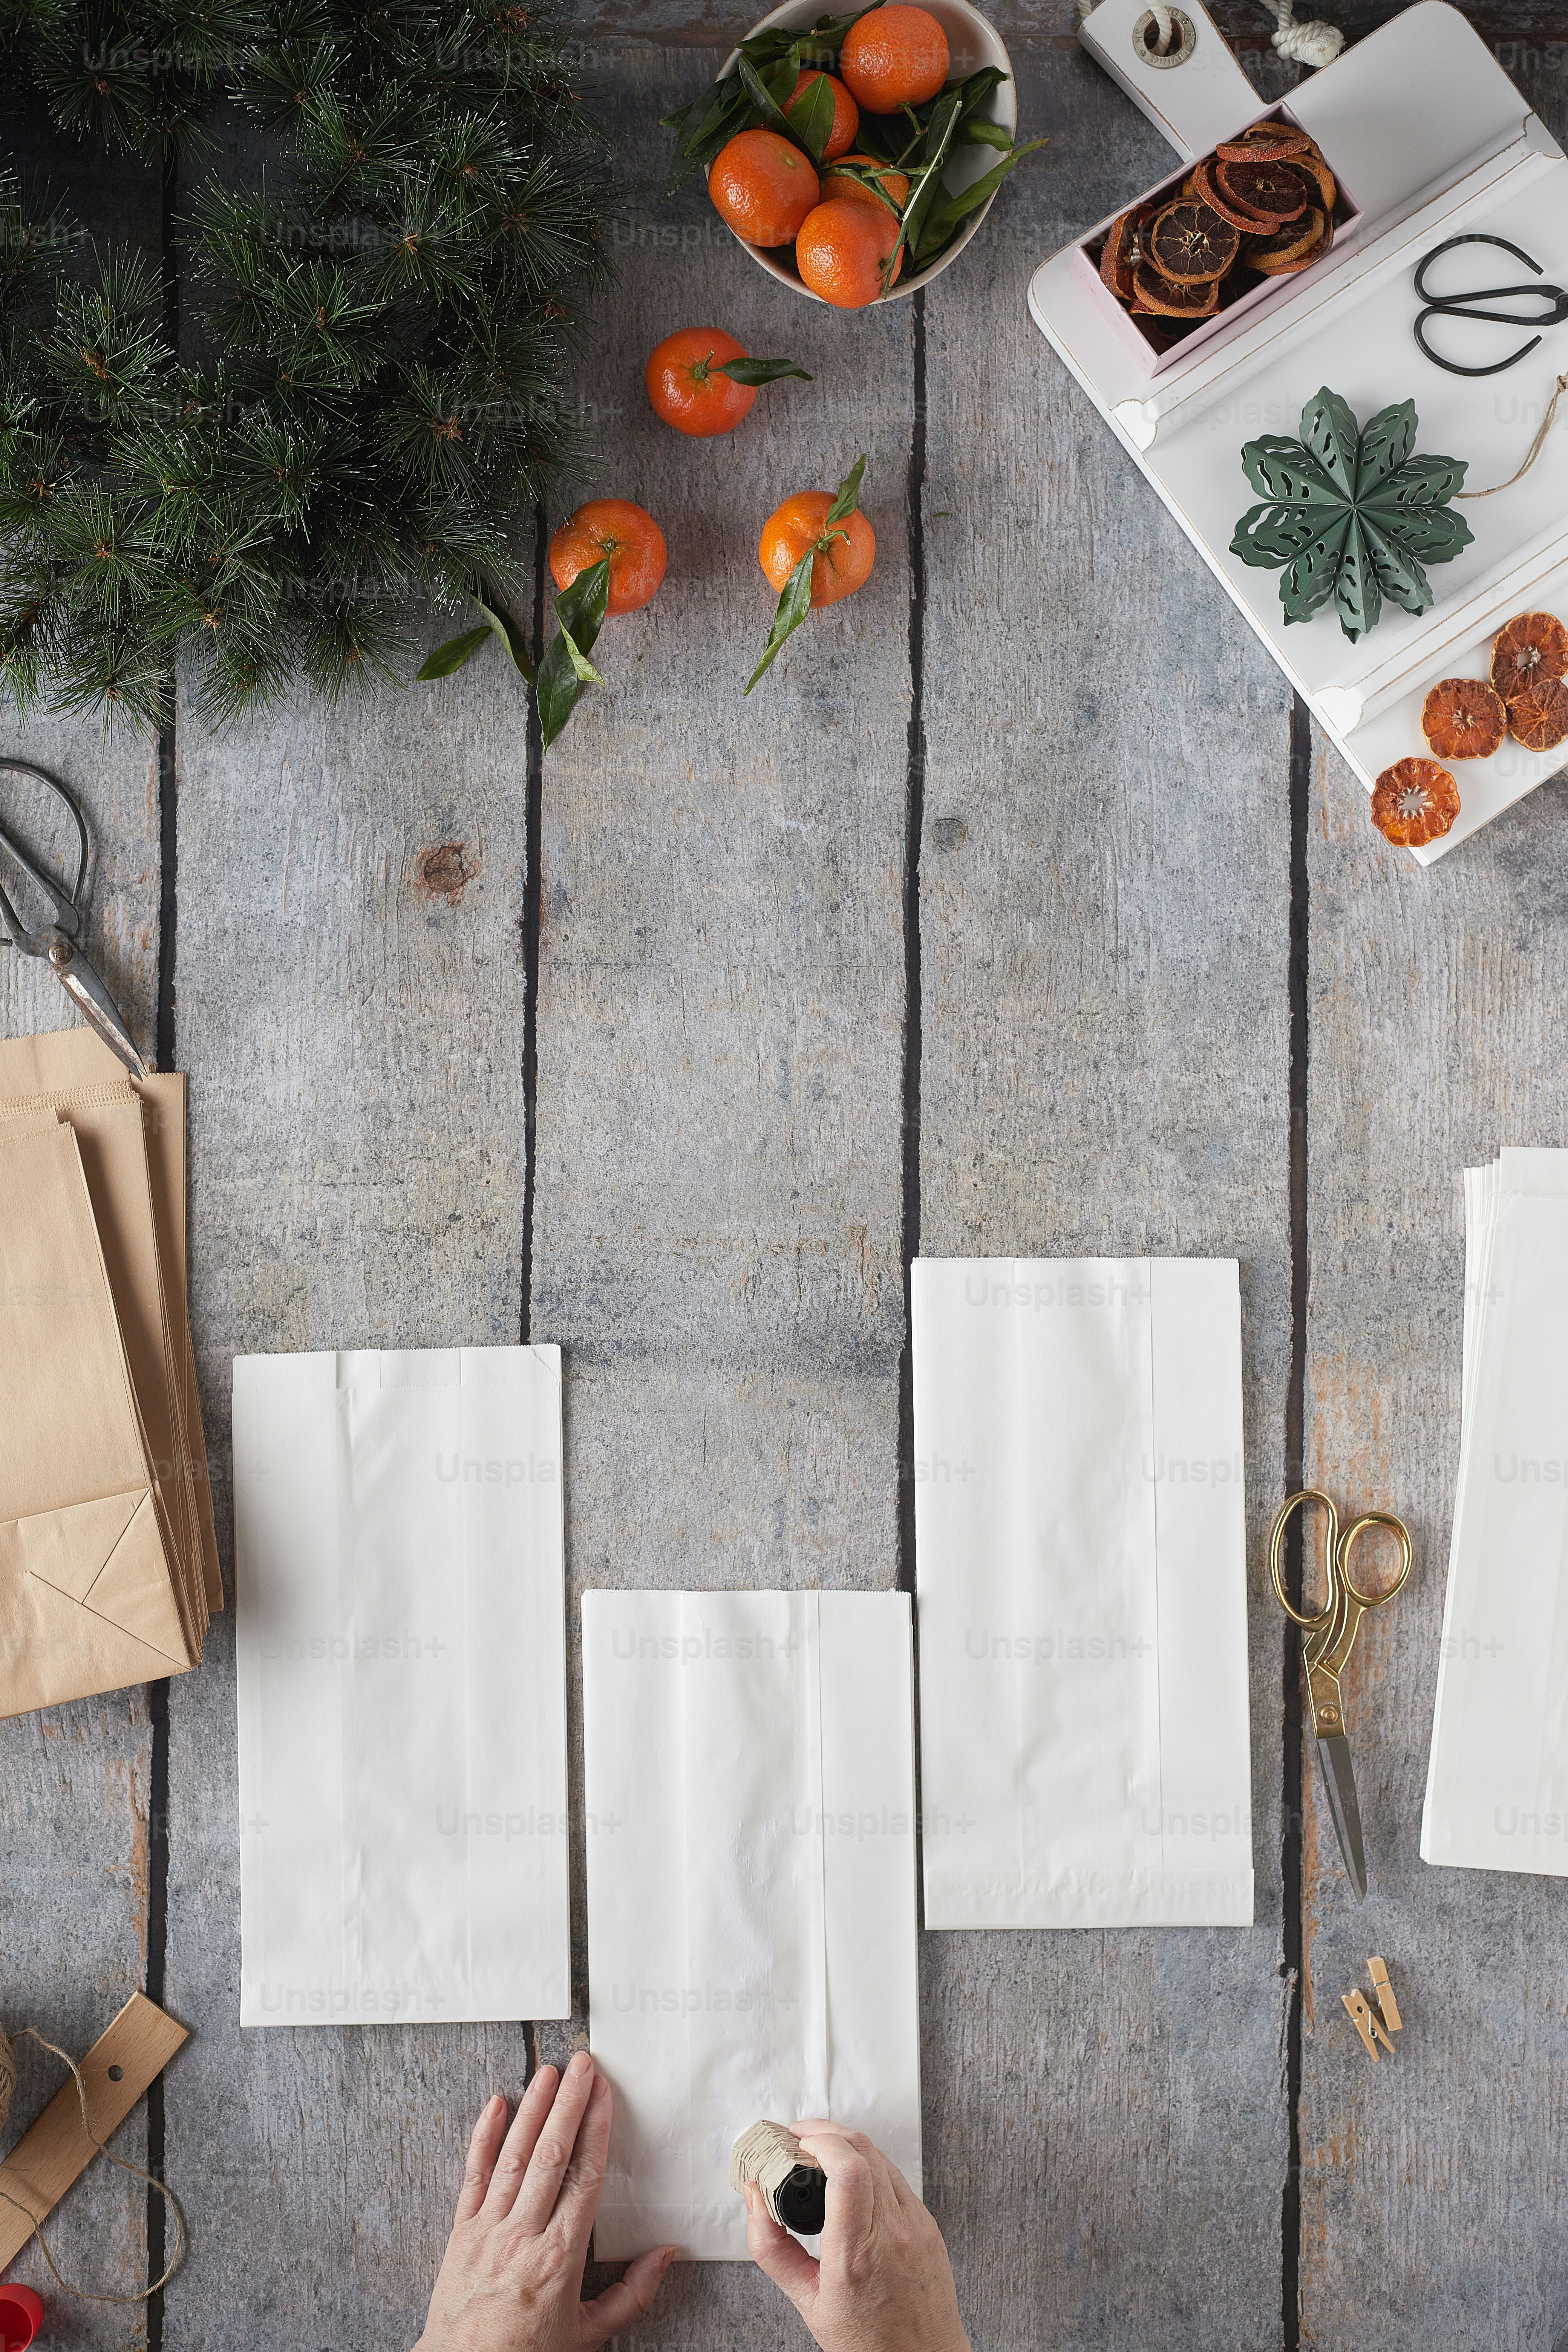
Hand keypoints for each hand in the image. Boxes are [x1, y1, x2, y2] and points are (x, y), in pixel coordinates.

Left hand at [415, 2052, 675, 2351]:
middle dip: (569, 2104)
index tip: (605, 2095)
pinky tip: (495, 2105)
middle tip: (582, 2065)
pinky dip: (483, 2138)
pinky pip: (473, 2176)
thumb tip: (667, 2253)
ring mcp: (489, 2230)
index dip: (596, 2130)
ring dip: (533, 2109)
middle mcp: (524, 2236)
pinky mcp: (461, 2232)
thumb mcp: (588, 2333)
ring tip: (548, 2073)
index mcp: (560, 2258)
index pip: (584, 2177)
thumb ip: (632, 2294)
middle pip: (551, 2156)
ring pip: (514, 2157)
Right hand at [745, 2122, 969, 2351]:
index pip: (848, 2171)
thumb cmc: (868, 2343)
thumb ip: (772, 2248)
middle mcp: (893, 2234)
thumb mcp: (807, 2302)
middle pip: (864, 2151)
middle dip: (827, 2132)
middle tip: (800, 2139)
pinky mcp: (929, 2226)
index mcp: (857, 2255)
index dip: (820, 2141)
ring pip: (883, 2158)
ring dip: (849, 2144)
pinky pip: (897, 2180)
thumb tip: (754, 2198)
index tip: (796, 2142)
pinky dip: (871, 2167)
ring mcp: (917, 2227)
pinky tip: (852, 2179)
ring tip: (821, 2153)